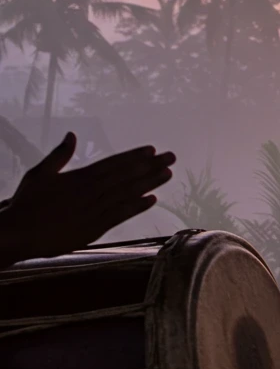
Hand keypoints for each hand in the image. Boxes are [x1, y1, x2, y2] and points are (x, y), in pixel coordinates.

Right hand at [0, 134, 175, 264]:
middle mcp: (91, 192)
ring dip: (149, 183)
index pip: (113, 163)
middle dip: (150, 165)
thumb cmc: (27, 203)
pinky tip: (152, 199)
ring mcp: (95, 211)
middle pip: (126, 176)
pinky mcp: (95, 229)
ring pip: (127, 193)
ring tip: (167, 174)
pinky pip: (120, 215)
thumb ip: (59, 155)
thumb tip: (72, 135)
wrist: (19, 234)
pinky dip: (137, 207)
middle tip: (172, 157)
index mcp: (80, 177)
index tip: (152, 150)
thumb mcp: (40, 174)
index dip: (134, 156)